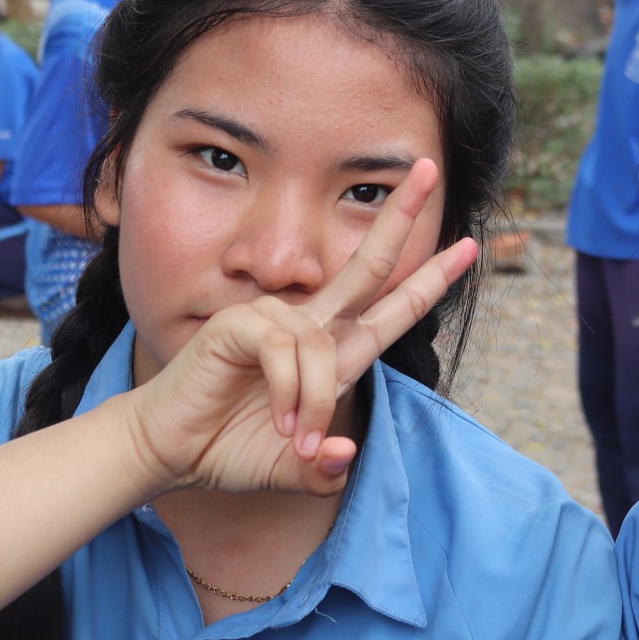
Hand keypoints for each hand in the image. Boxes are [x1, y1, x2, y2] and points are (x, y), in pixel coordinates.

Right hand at [123, 159, 477, 497]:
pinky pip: (284, 349)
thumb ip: (323, 470)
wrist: (170, 451)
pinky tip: (278, 419)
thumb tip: (344, 457)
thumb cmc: (229, 448)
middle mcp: (309, 325)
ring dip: (316, 399)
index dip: (430, 278)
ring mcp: (273, 318)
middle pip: (368, 264)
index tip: (468, 247)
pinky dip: (288, 391)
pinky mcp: (239, 324)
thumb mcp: (292, 469)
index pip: (391, 306)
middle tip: (429, 169)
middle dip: (400, 217)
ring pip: (324, 345)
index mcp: (332, 351)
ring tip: (295, 437)